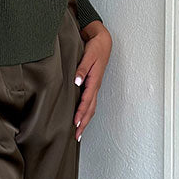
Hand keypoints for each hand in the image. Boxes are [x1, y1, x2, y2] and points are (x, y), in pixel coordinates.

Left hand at [72, 21, 110, 140]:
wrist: (102, 41)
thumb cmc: (95, 48)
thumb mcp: (88, 56)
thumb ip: (82, 69)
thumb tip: (77, 81)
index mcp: (94, 81)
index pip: (87, 101)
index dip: (81, 113)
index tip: (75, 124)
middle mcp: (95, 87)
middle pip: (90, 110)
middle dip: (84, 124)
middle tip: (77, 136)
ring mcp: (95, 87)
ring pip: (91, 108)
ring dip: (85, 121)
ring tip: (79, 132)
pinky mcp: (93, 86)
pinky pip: (90, 103)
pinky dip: (86, 113)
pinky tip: (81, 118)